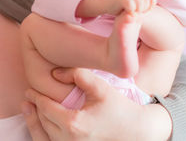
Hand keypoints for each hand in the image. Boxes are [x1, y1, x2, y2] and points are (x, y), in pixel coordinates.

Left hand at [23, 68, 171, 140]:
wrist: (135, 130)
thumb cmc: (118, 107)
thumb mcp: (100, 87)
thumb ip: (77, 75)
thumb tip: (55, 74)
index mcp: (74, 123)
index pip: (47, 108)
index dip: (37, 98)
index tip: (30, 90)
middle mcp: (69, 140)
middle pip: (43, 122)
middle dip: (33, 108)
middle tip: (28, 96)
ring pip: (43, 137)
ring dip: (33, 123)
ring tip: (28, 110)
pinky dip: (42, 135)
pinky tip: (41, 126)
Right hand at [113, 0, 156, 14]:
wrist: (105, 2)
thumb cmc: (120, 4)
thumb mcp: (134, 2)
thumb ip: (143, 2)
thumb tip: (152, 5)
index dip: (151, 3)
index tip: (145, 10)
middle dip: (145, 8)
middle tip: (138, 13)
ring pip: (141, 2)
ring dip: (138, 10)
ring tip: (133, 12)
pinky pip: (131, 5)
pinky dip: (131, 11)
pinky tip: (127, 12)